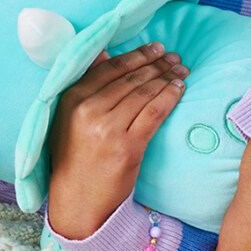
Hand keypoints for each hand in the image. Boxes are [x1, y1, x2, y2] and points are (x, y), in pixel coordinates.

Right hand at [46, 42, 187, 239]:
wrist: (78, 201)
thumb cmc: (75, 157)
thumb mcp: (69, 118)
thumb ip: (87, 85)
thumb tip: (105, 53)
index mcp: (72, 98)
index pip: (111, 68)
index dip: (137, 55)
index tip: (156, 48)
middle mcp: (88, 110)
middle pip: (131, 79)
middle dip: (157, 64)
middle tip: (175, 58)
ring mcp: (108, 129)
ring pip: (144, 93)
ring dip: (166, 78)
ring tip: (181, 71)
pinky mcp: (127, 147)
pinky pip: (153, 113)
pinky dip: (168, 98)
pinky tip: (178, 89)